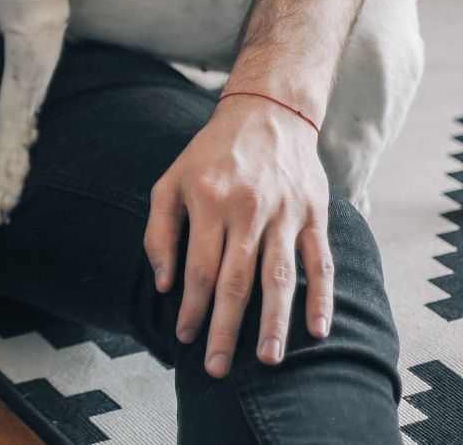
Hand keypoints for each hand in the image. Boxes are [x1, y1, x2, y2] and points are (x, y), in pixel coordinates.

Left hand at [143, 97, 332, 378]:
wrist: (267, 112)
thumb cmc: (210, 154)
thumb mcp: (170, 180)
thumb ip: (160, 231)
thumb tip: (164, 283)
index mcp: (208, 201)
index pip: (200, 268)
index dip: (193, 307)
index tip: (186, 337)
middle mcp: (248, 209)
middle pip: (236, 281)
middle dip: (226, 328)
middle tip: (218, 368)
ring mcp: (285, 213)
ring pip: (279, 277)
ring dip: (274, 323)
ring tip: (269, 360)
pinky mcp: (314, 214)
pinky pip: (319, 261)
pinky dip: (321, 296)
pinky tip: (317, 329)